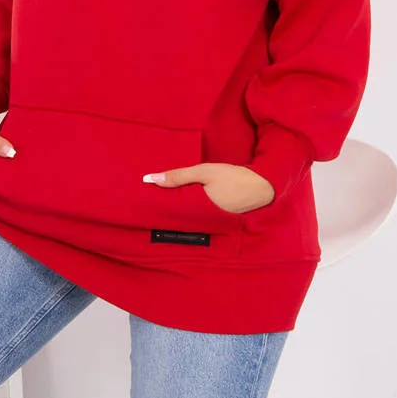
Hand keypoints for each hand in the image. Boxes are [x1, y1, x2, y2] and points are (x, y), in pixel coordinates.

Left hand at [142, 162, 274, 213]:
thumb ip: (178, 177)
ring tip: (152, 211)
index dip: (151, 211)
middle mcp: (200, 223)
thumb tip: (149, 179)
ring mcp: (208, 225)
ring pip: (183, 222)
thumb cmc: (233, 178)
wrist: (263, 187)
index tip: (134, 207)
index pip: (166, 214)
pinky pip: (194, 221)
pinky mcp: (214, 222)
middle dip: (157, 216)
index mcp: (195, 211)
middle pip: (172, 221)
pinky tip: (177, 210)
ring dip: (170, 216)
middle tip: (138, 211)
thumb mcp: (204, 172)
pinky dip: (184, 216)